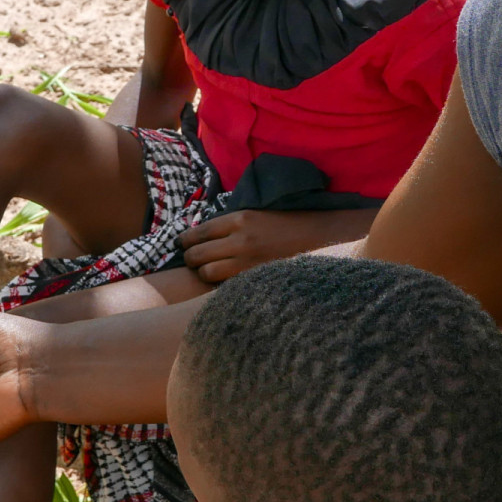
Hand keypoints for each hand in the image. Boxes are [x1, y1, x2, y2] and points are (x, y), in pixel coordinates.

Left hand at [177, 208, 377, 282]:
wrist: (321, 239)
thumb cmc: (289, 225)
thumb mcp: (258, 214)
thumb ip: (232, 224)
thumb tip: (204, 234)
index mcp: (240, 219)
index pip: (199, 231)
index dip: (185, 240)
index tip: (180, 245)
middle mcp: (240, 240)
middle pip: (197, 254)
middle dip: (190, 259)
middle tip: (191, 260)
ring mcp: (247, 262)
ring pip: (207, 273)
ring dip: (204, 273)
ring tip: (207, 272)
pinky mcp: (255, 279)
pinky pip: (224, 286)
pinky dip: (219, 285)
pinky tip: (222, 283)